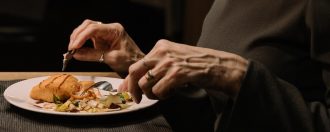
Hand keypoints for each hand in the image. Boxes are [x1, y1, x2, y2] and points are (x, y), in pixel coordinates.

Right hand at [68, 19, 143, 73]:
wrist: (137, 64)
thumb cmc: (129, 60)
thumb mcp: (111, 59)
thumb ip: (93, 55)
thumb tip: (76, 54)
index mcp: (114, 30)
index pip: (94, 28)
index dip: (81, 37)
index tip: (74, 47)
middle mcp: (109, 29)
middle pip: (88, 25)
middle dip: (77, 36)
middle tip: (71, 48)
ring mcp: (105, 33)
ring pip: (86, 30)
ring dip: (77, 38)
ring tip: (72, 49)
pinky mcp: (102, 39)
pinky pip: (88, 37)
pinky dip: (81, 43)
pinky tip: (77, 50)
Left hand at [119, 39, 248, 102]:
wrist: (219, 66)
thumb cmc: (196, 64)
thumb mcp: (173, 59)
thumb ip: (155, 67)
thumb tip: (134, 83)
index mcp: (160, 46)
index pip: (136, 65)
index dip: (128, 81)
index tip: (126, 92)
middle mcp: (162, 52)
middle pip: (134, 73)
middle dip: (133, 89)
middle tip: (138, 99)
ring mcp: (170, 62)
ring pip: (145, 84)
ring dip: (152, 94)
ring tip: (164, 93)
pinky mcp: (178, 73)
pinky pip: (159, 91)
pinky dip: (163, 96)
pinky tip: (173, 92)